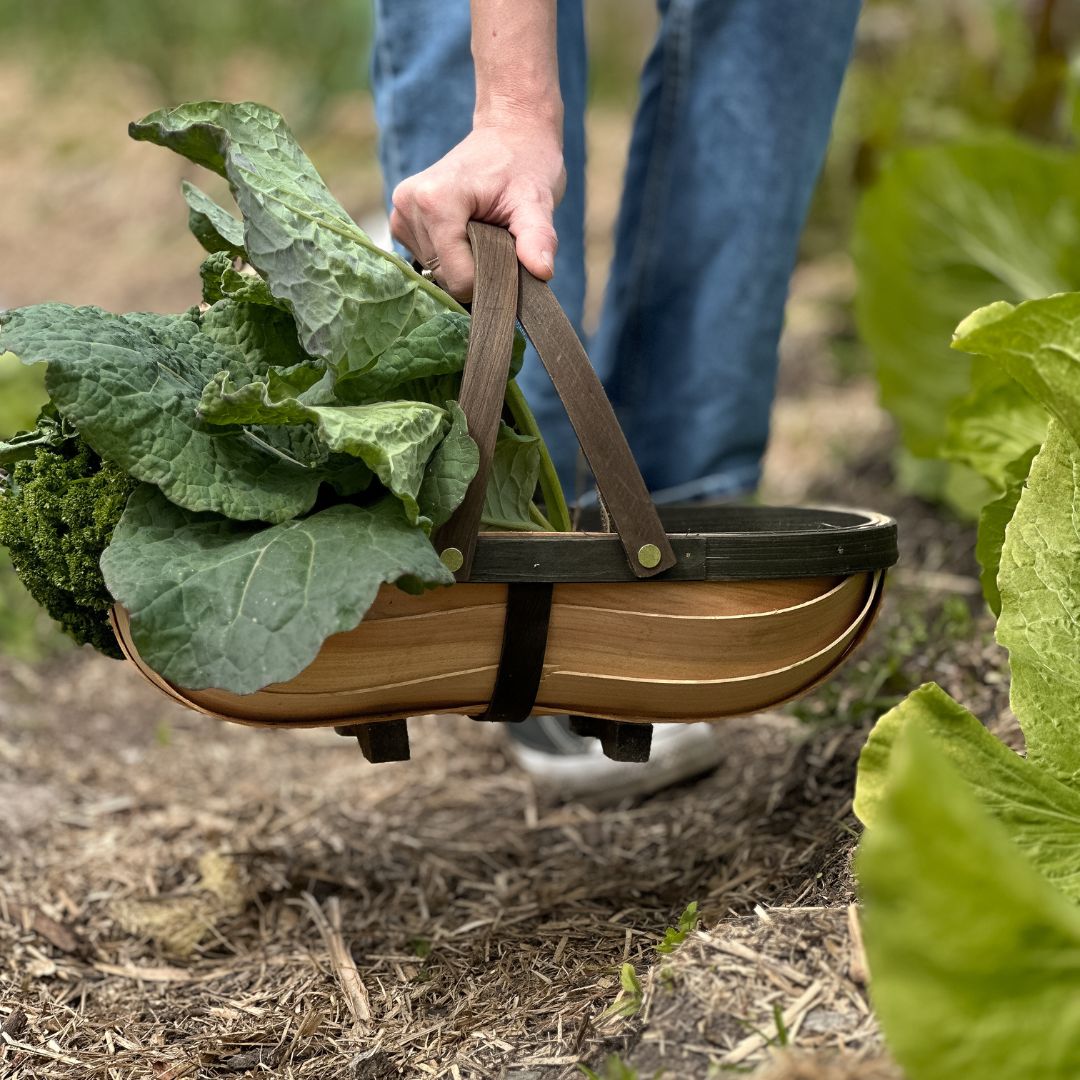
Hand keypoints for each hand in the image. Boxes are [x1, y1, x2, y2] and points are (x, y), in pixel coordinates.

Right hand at [390, 119, 564, 300]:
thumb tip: (544, 272)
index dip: (490, 280)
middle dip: (476, 271)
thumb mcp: (537, 202)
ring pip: (436, 273)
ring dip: (464, 264)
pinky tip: (467, 234)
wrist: (509, 133)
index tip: (510, 260)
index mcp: (436, 200)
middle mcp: (408, 205)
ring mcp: (400, 213)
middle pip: (445, 276)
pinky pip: (428, 262)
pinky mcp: (400, 221)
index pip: (458, 276)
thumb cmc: (525, 165)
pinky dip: (452, 258)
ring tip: (483, 232)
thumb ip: (538, 237)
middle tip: (499, 241)